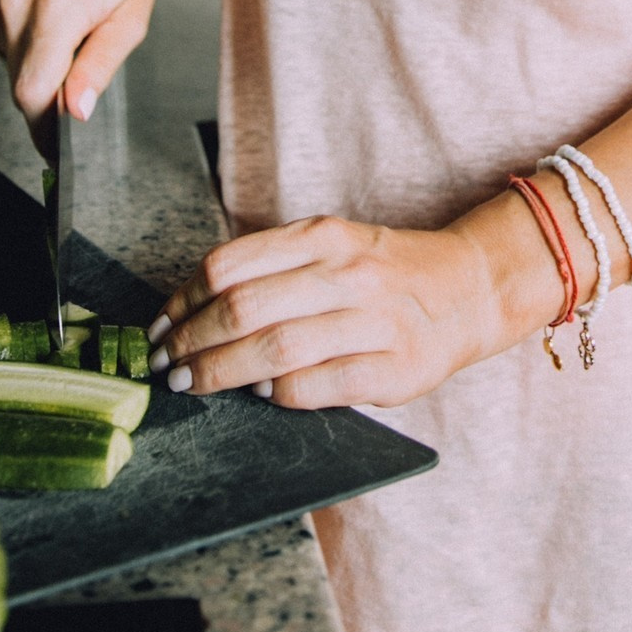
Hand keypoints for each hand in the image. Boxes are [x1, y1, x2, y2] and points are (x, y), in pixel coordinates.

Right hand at [0, 0, 162, 123]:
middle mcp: (16, 1)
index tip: (55, 148)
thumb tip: (76, 111)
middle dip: (48, 96)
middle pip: (19, 84)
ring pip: (10, 67)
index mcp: (55, 8)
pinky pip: (1, 45)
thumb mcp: (130, 22)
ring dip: (39, 67)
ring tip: (69, 34)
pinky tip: (48, 21)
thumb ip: (98, 69)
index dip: (43, 129)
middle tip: (79, 79)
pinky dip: (25, 46)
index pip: (32, 91)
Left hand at [150, 202, 555, 409]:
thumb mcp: (333, 245)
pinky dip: (278, 395)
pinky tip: (259, 395)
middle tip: (166, 364)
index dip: (183, 300)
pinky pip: (317, 386)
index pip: (229, 265)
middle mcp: (347, 273)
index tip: (160, 326)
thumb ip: (274, 267)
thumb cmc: (386, 273)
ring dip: (220, 374)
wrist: (471, 289)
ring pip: (274, 351)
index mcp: (324, 236)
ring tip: (192, 384)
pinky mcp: (395, 369)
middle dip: (191, 342)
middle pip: (243, 310)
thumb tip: (195, 307)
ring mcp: (374, 322)